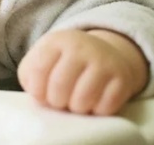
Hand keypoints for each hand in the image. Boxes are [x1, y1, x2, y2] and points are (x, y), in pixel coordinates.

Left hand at [18, 29, 148, 114]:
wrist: (103, 52)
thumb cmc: (64, 61)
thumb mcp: (43, 58)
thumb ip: (30, 74)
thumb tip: (37, 96)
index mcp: (56, 41)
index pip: (38, 69)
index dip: (36, 90)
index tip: (40, 96)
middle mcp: (80, 47)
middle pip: (59, 86)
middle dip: (56, 101)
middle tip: (59, 100)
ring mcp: (103, 62)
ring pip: (81, 101)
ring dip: (75, 108)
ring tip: (74, 101)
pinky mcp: (122, 79)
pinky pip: (104, 108)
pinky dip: (96, 111)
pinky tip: (93, 102)